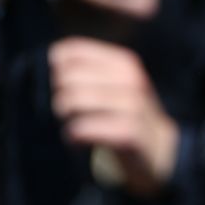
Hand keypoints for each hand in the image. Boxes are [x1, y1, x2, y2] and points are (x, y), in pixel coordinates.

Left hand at [48, 39, 178, 195]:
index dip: (56, 72)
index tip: (66, 89)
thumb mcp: (113, 85)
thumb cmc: (126, 116)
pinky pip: (81, 128)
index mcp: (123, 62)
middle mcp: (131, 79)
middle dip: (59, 98)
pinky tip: (79, 142)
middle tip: (70, 114)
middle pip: (65, 78)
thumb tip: (42, 69)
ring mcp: (132, 105)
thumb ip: (86, 72)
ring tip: (74, 127)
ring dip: (65, 118)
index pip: (68, 52)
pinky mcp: (128, 132)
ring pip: (70, 101)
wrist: (162, 151)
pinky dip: (72, 137)